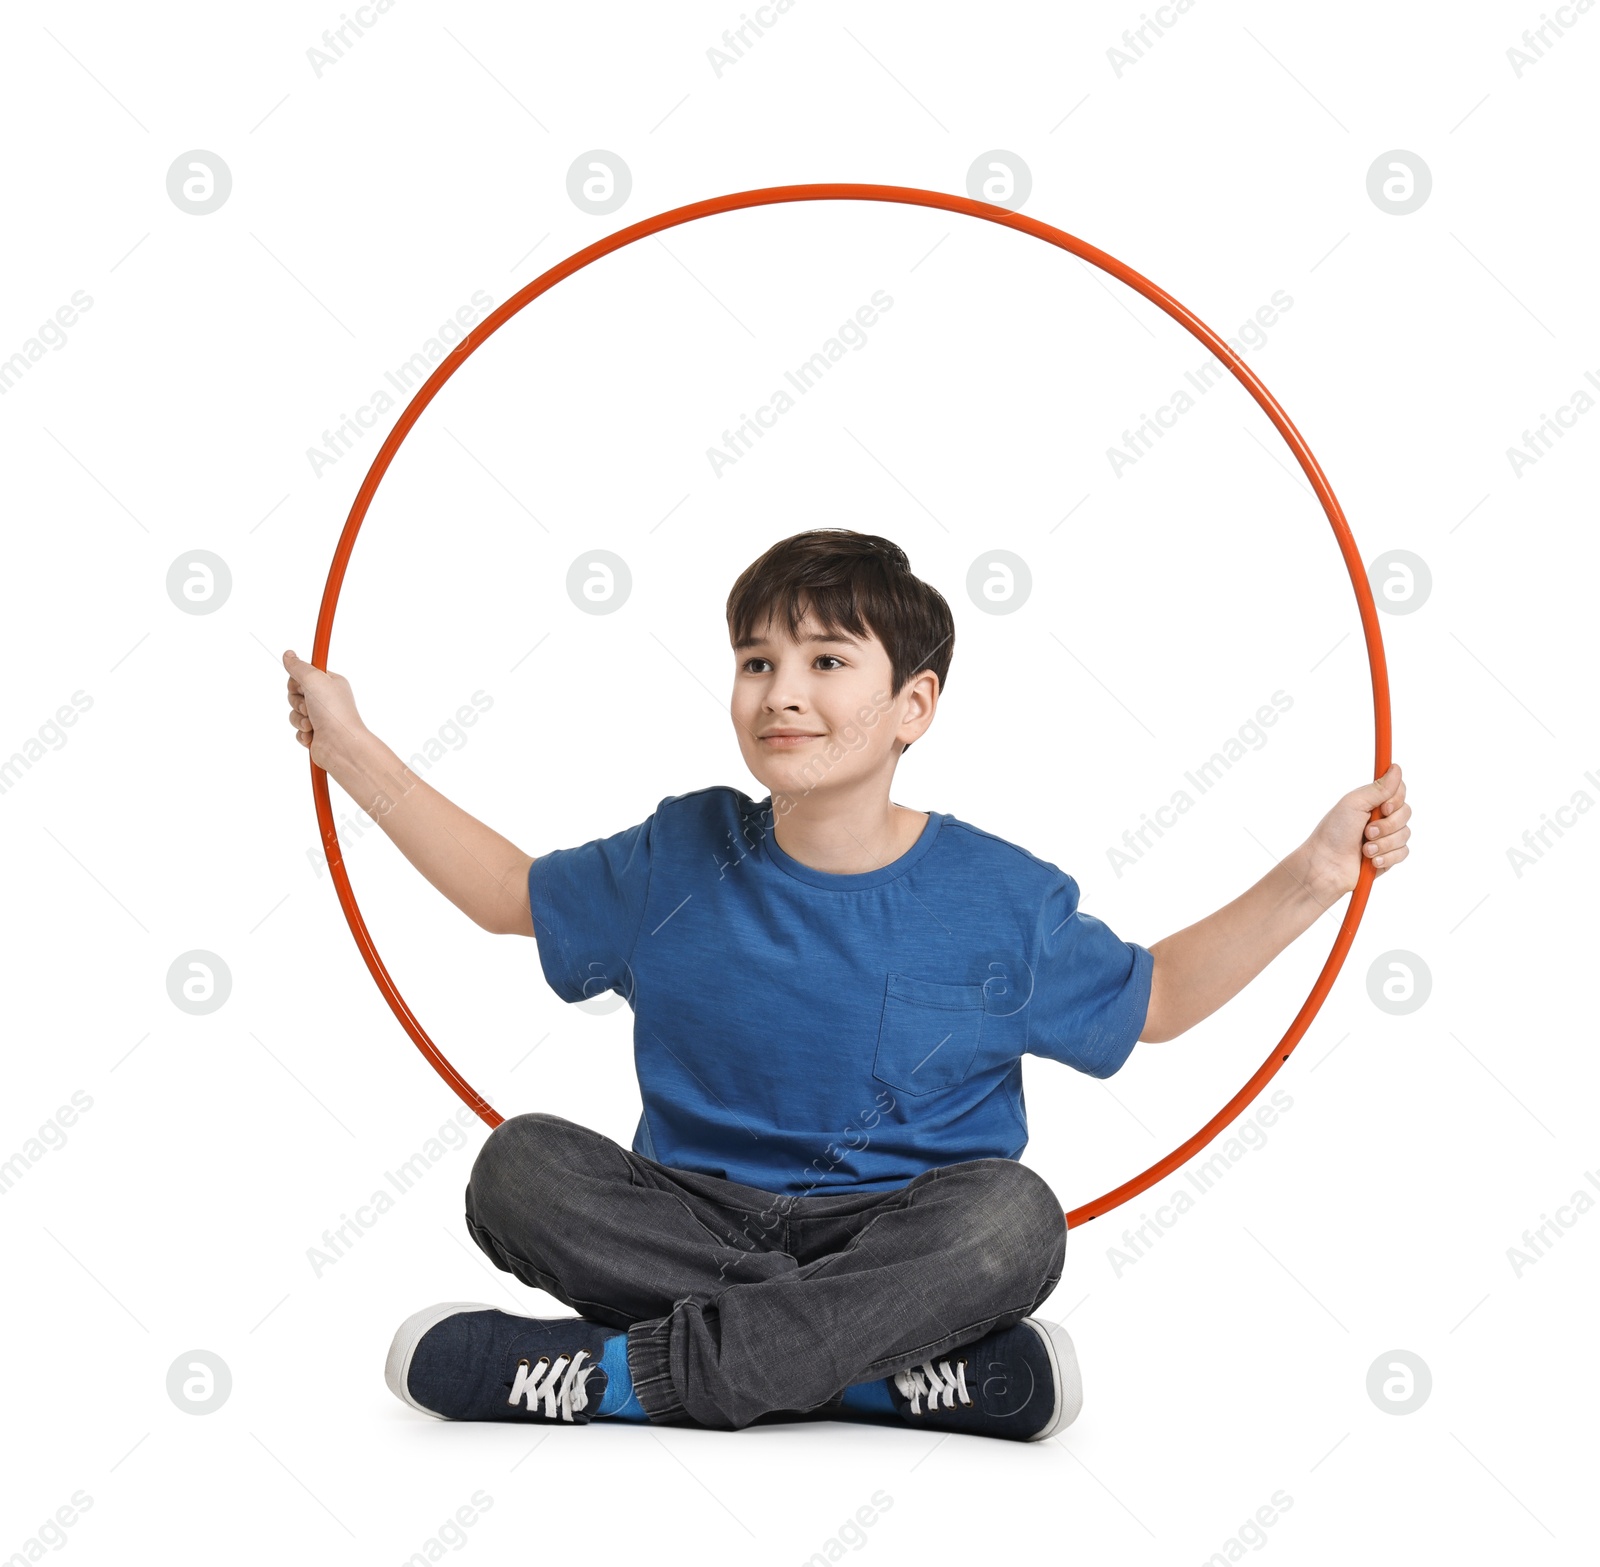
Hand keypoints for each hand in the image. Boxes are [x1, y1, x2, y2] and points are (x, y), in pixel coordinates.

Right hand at [283, 649, 368, 772]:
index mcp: (331, 683)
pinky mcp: (316, 734)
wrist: (341, 745)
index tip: (303, 686)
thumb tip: (288, 654)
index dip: (298, 681)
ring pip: (294, 713)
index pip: (304, 674)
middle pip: (295, 694)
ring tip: (313, 724)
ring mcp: (321, 717)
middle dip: (297, 702)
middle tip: (309, 707)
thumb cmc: (333, 712)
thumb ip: (298, 666)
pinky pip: (297, 730)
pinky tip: (313, 736)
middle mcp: (327, 699)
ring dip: (299, 719)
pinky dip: (302, 733)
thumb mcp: (314, 680)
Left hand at [1302, 763, 1411, 899]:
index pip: (1399, 792)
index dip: (1396, 799)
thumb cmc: (1333, 832)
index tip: (1384, 807)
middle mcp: (1380, 817)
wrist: (1325, 866)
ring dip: (1384, 843)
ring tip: (1364, 849)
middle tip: (1367, 832)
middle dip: (1387, 825)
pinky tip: (1371, 861)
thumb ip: (1379, 788)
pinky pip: (1403, 853)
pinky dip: (1387, 857)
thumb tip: (1396, 767)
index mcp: (1372, 802)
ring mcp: (1385, 838)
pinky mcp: (1388, 856)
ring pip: (1405, 834)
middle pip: (1406, 813)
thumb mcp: (1354, 804)